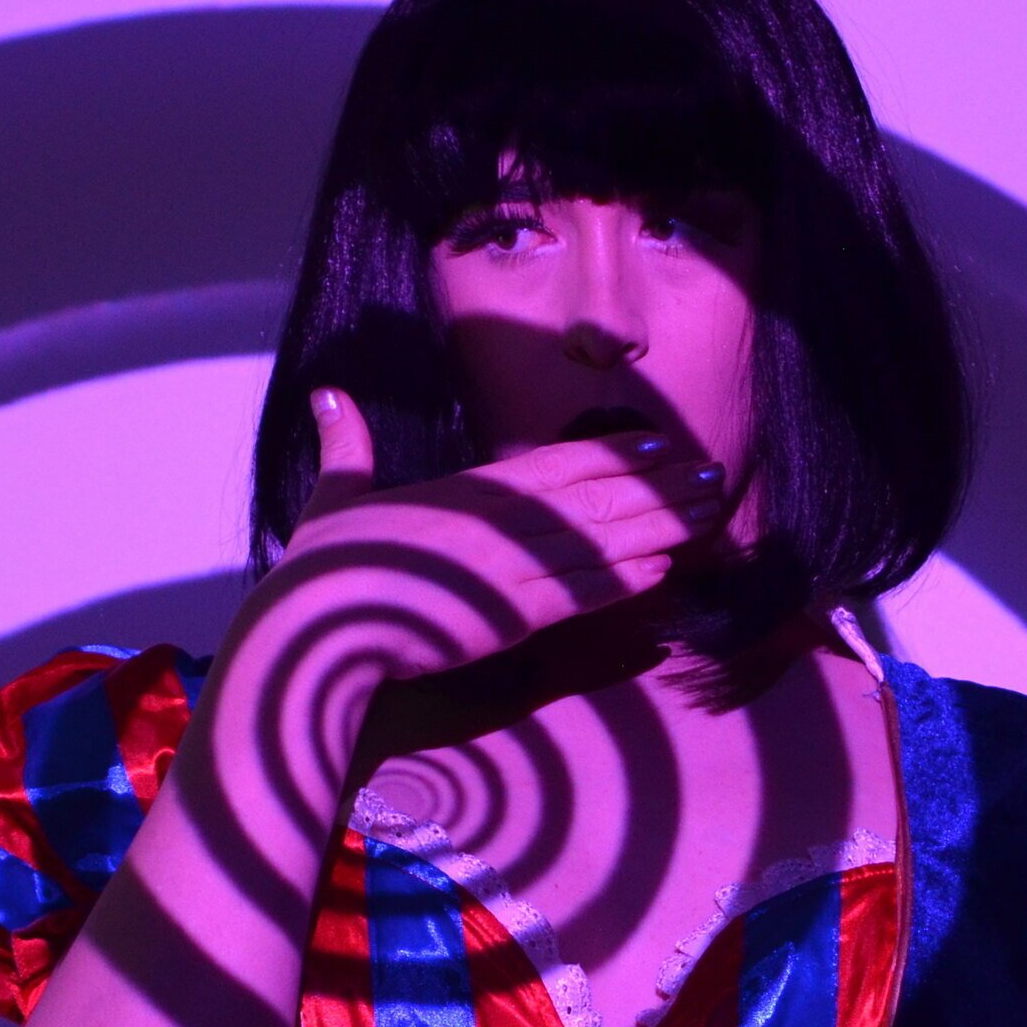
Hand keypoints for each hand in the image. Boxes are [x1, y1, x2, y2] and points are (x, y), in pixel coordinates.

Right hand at [246, 388, 727, 690]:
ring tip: (709, 516)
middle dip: (658, 487)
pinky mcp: (510, 615)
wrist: (313, 630)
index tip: (659, 448)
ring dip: (659, 527)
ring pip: (600, 540)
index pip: (554, 463)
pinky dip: (622, 580)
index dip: (612, 455)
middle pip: (594, 495)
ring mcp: (507, 566)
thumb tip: (328, 397)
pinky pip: (580, 592)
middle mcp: (494, 519)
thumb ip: (346, 450)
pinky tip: (662, 571)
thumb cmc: (318, 571)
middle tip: (712, 477)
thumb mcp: (334, 499)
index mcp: (462, 490)